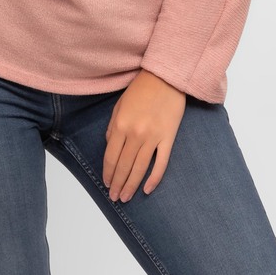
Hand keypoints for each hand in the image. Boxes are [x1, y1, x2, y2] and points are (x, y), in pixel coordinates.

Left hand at [103, 69, 185, 202]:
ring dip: (131, 185)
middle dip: (118, 184)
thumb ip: (113, 126)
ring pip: (140, 168)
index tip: (107, 183)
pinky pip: (161, 163)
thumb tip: (109, 145)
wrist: (167, 77)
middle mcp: (135, 134)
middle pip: (123, 166)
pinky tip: (147, 189)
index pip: (111, 157)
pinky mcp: (168, 138)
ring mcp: (153, 137)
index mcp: (121, 125)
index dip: (108, 173)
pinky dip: (154, 179)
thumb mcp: (120, 104)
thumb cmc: (142, 88)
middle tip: (115, 198)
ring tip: (126, 197)